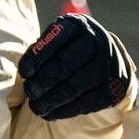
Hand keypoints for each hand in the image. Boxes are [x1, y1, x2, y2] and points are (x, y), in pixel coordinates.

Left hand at [19, 13, 133, 119]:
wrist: (107, 60)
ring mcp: (109, 64)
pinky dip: (65, 111)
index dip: (36, 58)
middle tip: (30, 92)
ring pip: (75, 86)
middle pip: (65, 65)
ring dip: (51, 100)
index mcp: (78, 25)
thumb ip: (41, 53)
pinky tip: (52, 113)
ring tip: (37, 107)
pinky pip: (86, 103)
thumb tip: (27, 74)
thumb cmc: (69, 51)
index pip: (55, 40)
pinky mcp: (114, 87)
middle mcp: (98, 41)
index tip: (24, 73)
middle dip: (42, 82)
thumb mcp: (56, 43)